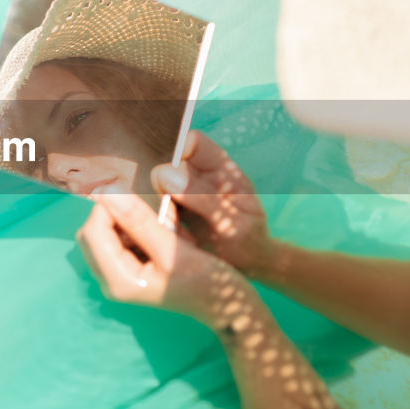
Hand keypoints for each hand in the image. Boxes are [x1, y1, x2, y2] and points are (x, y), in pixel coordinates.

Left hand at [76, 189, 252, 326]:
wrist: (226, 306)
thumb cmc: (207, 282)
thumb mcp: (175, 249)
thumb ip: (140, 221)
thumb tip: (109, 194)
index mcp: (118, 281)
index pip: (92, 232)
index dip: (108, 207)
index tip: (137, 194)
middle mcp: (111, 282)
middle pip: (93, 233)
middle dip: (118, 215)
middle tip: (152, 211)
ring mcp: (118, 277)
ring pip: (106, 234)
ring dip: (130, 221)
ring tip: (165, 225)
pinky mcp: (129, 271)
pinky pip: (121, 240)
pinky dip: (137, 229)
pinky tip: (164, 232)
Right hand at [150, 131, 273, 277]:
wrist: (249, 266)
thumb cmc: (248, 241)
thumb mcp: (231, 222)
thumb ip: (202, 197)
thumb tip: (166, 174)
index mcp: (222, 169)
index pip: (194, 143)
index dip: (178, 151)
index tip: (170, 179)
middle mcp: (202, 176)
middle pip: (170, 166)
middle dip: (165, 189)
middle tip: (175, 215)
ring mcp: (188, 193)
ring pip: (160, 190)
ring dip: (165, 211)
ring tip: (181, 233)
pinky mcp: (177, 212)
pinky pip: (160, 209)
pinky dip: (164, 223)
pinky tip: (179, 238)